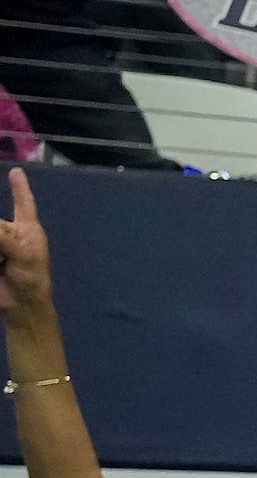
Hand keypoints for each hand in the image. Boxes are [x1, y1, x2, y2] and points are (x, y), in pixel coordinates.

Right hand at [0, 169, 54, 319]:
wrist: (21, 306)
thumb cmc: (32, 279)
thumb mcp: (23, 256)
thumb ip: (3, 238)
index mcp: (28, 229)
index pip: (24, 203)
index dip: (19, 187)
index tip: (16, 171)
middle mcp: (11, 234)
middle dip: (0, 239)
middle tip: (3, 257)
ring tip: (0, 263)